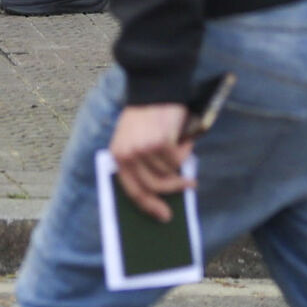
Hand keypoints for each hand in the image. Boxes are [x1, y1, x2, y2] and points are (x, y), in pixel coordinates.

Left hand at [109, 103, 194, 220]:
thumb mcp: (134, 140)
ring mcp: (143, 149)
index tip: (163, 216)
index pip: (132, 189)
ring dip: (179, 163)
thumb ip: (142, 164)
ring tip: (181, 149)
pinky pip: (178, 159)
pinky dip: (184, 151)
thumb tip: (162, 193)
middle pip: (153, 186)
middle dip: (172, 190)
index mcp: (118, 155)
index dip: (148, 205)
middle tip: (189, 187)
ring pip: (169, 172)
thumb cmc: (145, 118)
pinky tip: (182, 139)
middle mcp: (128, 154)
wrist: (153, 90)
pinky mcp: (160, 142)